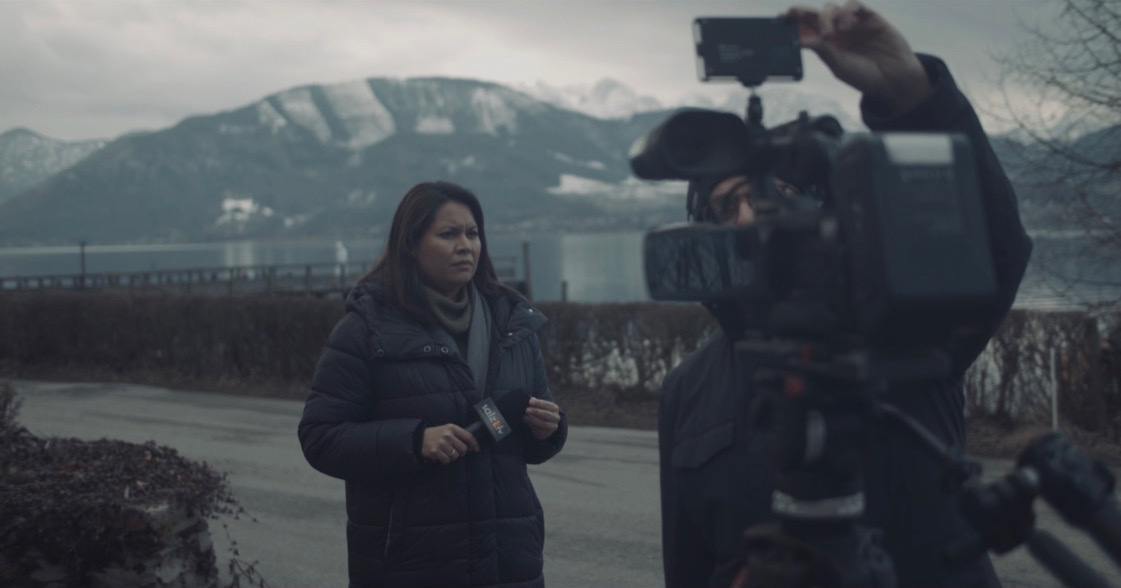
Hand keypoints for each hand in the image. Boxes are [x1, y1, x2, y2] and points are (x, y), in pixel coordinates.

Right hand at [421, 424, 479, 464]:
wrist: (419, 438)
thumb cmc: (436, 435)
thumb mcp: (447, 430)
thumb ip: (458, 435)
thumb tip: (471, 445)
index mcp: (452, 428)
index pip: (468, 436)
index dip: (474, 444)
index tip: (476, 449)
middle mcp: (447, 435)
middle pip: (463, 449)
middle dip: (461, 452)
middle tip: (455, 451)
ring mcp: (441, 443)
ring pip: (455, 456)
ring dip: (452, 457)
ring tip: (446, 452)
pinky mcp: (435, 451)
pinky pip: (447, 460)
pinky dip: (445, 460)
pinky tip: (441, 456)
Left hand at [523, 397, 561, 439]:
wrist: (542, 424)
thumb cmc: (539, 411)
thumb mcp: (538, 405)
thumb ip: (534, 402)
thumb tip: (529, 399)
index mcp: (554, 408)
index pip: (547, 404)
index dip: (539, 403)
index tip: (530, 402)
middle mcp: (556, 417)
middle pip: (546, 414)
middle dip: (536, 412)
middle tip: (526, 410)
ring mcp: (552, 426)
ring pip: (543, 424)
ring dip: (533, 420)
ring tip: (524, 417)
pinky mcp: (547, 434)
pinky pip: (540, 431)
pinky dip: (532, 427)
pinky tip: (526, 422)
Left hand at [783, 1, 930, 113]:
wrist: (893, 79)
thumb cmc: (865, 76)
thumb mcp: (839, 66)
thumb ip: (822, 51)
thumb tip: (802, 41)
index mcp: (827, 44)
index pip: (806, 29)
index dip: (793, 22)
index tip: (779, 19)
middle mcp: (837, 31)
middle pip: (815, 15)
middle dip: (801, 12)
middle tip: (792, 13)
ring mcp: (852, 23)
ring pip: (832, 8)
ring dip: (827, 17)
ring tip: (831, 34)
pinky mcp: (869, 17)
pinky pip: (853, 5)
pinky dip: (846, 12)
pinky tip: (847, 26)